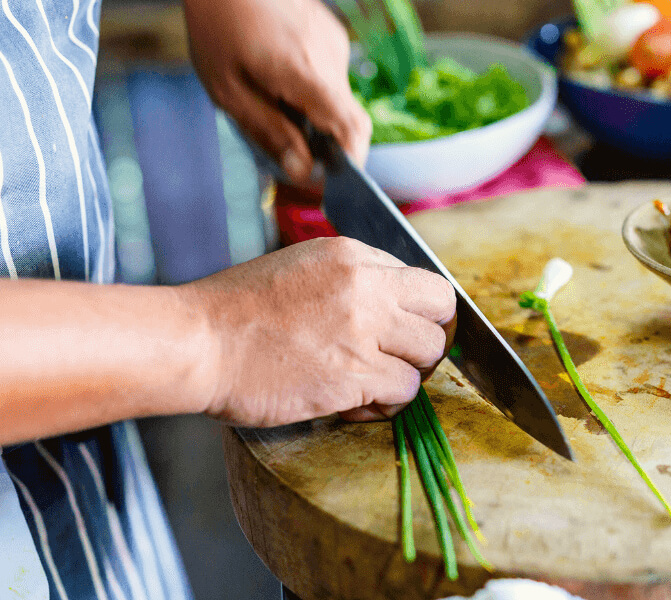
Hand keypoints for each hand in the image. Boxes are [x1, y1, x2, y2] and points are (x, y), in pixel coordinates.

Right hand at [179, 237, 455, 426]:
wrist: (195, 342)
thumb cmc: (235, 312)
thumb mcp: (300, 268)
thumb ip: (350, 280)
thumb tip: (391, 305)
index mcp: (351, 256)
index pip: (424, 281)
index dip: (419, 312)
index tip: (401, 332)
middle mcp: (366, 287)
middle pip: (441, 313)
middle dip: (426, 340)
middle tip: (399, 359)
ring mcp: (363, 331)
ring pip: (429, 355)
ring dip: (407, 374)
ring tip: (372, 385)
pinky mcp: (354, 375)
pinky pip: (404, 392)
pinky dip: (386, 404)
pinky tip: (355, 404)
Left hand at [184, 0, 371, 183]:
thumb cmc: (217, 27)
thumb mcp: (227, 90)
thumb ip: (268, 131)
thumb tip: (301, 170)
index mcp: (303, 73)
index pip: (351, 128)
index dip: (352, 162)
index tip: (335, 182)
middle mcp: (329, 58)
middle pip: (347, 117)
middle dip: (328, 143)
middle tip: (295, 154)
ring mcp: (334, 43)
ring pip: (338, 97)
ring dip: (316, 113)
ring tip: (274, 102)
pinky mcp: (332, 34)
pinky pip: (331, 76)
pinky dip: (313, 90)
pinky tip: (280, 77)